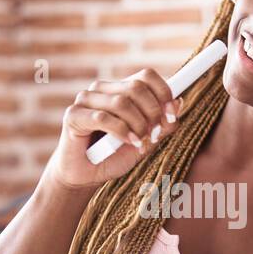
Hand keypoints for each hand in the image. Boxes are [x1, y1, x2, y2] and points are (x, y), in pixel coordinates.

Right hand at [45, 68, 183, 190]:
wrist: (86, 177)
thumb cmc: (113, 157)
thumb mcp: (145, 142)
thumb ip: (161, 125)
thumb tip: (179, 103)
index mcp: (120, 90)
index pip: (146, 76)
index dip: (163, 92)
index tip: (171, 115)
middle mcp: (102, 90)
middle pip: (136, 87)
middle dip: (152, 112)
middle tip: (154, 134)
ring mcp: (85, 100)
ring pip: (121, 102)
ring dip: (137, 125)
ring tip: (140, 143)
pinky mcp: (73, 115)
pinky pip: (103, 118)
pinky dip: (121, 131)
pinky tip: (129, 142)